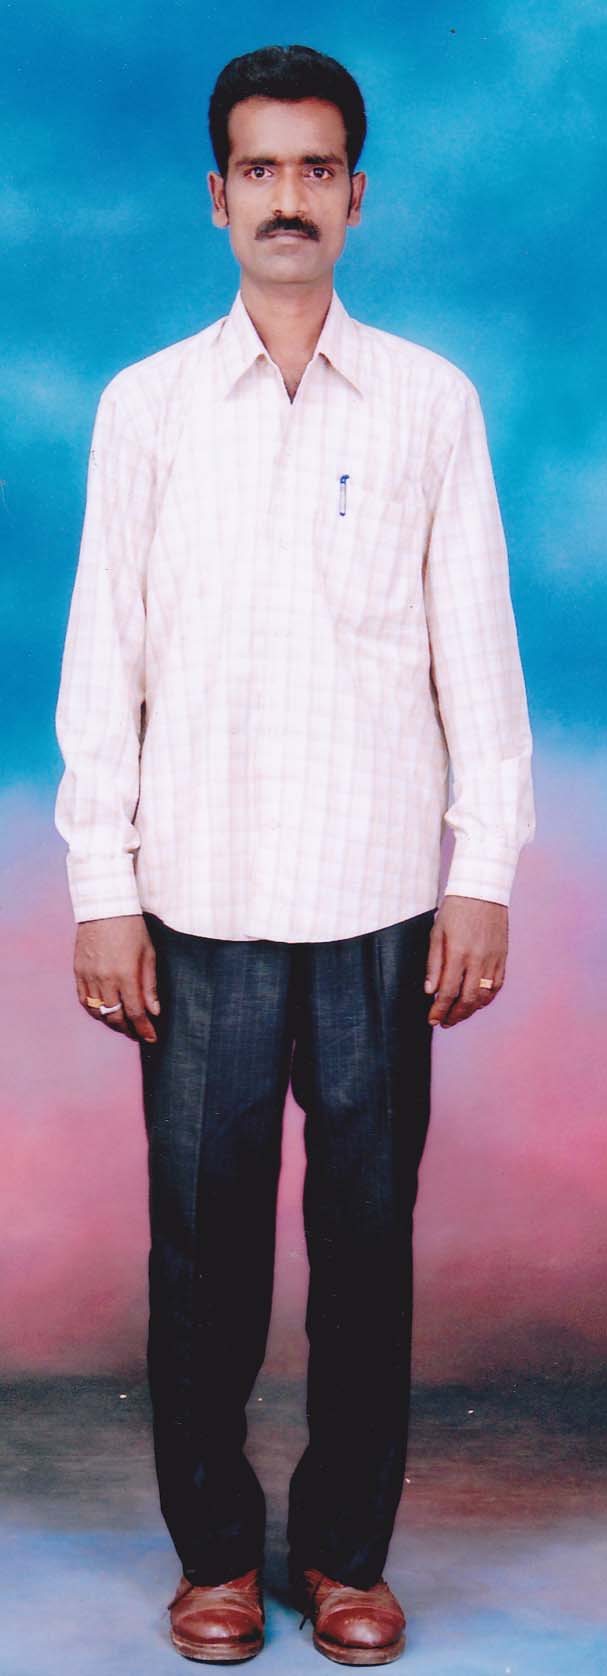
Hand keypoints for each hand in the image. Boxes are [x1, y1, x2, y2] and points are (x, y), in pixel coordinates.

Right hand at [74, 914, 160, 1042]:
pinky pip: (84, 1000)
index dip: (144, 1029)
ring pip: (98, 1012)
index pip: (135, 1012)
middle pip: (115, 1016)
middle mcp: (105, 978)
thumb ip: (150, 985)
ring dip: (111, 1022)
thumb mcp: (148, 954)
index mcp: (126, 974)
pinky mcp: (78, 971)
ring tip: (123, 1025)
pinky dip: (95, 1011)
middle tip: (139, 1034)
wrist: (104, 907)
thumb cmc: (132, 928)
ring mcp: (89, 975)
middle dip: (129, 1029)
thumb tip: (154, 1011)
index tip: (151, 1038)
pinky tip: (104, 1013)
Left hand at [424, 896, 507, 1027]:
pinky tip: (476, 1002)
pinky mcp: (502, 958)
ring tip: (458, 1015)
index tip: (432, 1020)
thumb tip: (430, 991)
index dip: (439, 1010)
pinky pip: (496, 986)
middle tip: (444, 1023)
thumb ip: (434, 964)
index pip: (447, 991)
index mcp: (458, 953)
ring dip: (470, 1010)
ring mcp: (493, 960)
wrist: (482, 892)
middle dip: (454, 1016)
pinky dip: (486, 998)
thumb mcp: (436, 933)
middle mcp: (478, 959)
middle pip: (467, 999)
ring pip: (484, 996)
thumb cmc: (455, 910)